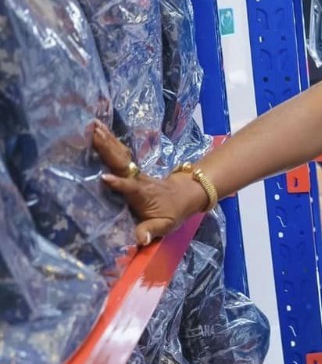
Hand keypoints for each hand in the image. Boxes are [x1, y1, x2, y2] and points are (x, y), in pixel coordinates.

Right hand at [90, 122, 205, 244]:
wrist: (187, 193)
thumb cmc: (174, 211)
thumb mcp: (166, 225)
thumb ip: (151, 230)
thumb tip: (140, 239)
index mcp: (143, 193)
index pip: (130, 188)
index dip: (119, 184)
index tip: (105, 178)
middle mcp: (137, 179)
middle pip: (121, 163)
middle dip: (108, 149)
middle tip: (93, 132)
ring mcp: (134, 172)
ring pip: (119, 155)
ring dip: (106, 140)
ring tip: (92, 124)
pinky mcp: (131, 168)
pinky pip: (118, 154)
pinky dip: (109, 141)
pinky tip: (97, 129)